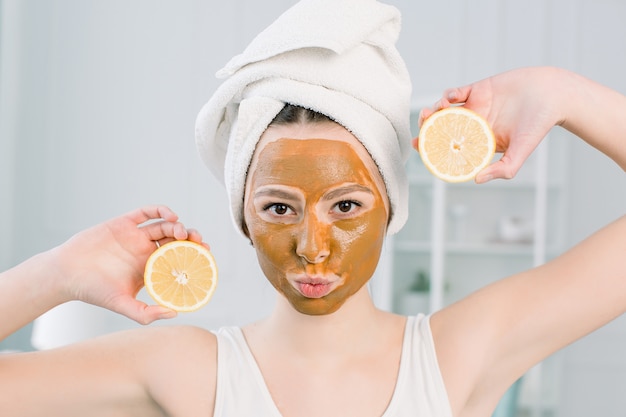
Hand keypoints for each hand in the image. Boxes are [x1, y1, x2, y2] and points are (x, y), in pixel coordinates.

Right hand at [51, 206, 206, 323]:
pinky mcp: (123, 223)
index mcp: (149, 268)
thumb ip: (146, 313)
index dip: (193, 256)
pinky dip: (160, 210)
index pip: (178, 259)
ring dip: (178, 226)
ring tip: (183, 233)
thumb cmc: (93, 291)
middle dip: (191, 239)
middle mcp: (145, 250)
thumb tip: (174, 313)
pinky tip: (171, 216)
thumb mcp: (122, 305)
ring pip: (164, 226)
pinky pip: (146, 212)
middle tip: (199, 243)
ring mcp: (135, 236)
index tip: (206, 257)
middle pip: (176, 240)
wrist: (65, 274)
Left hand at [414, 67, 567, 182]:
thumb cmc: (538, 125)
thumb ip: (502, 169)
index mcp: (480, 141)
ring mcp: (475, 106)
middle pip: (442, 128)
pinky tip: (450, 99)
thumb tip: (476, 180)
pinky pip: (457, 92)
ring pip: (445, 110)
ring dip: (434, 111)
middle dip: (427, 129)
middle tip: (420, 131)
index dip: (433, 148)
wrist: (552, 94)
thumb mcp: (520, 152)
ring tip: (432, 113)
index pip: (452, 147)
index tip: (420, 149)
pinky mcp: (478, 89)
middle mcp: (474, 125)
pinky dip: (449, 94)